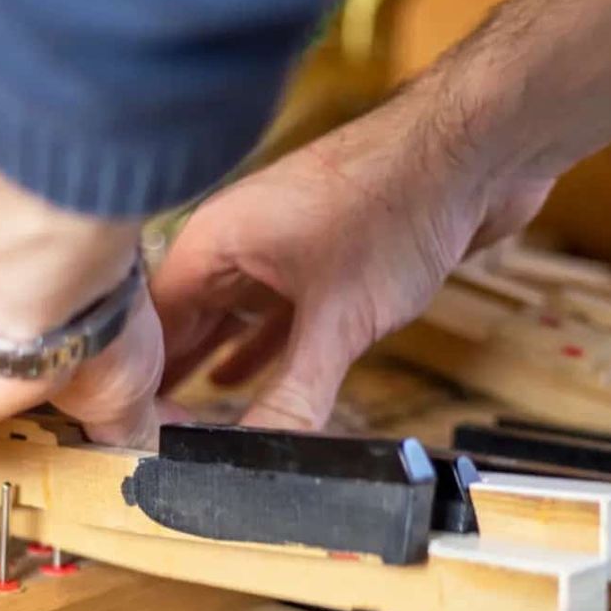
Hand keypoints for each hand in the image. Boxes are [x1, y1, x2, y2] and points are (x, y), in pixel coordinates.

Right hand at [153, 83, 552, 430]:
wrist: (475, 151)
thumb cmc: (398, 202)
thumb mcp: (338, 321)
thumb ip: (295, 396)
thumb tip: (262, 458)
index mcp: (215, 242)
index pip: (150, 324)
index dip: (138, 382)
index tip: (135, 435)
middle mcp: (238, 244)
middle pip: (183, 323)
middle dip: (169, 381)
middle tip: (150, 441)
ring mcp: (281, 250)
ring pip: (230, 320)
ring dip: (213, 367)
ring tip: (185, 423)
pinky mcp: (324, 260)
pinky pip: (275, 315)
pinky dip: (261, 351)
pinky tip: (243, 381)